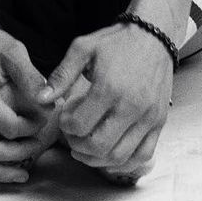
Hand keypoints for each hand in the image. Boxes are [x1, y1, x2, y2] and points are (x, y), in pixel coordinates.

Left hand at [48, 22, 174, 180]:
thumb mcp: (83, 48)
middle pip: (99, 146)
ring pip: (120, 157)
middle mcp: (132, 106)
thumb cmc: (115, 42)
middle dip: (79, 147)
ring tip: (87, 147)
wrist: (153, 37)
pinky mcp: (160, 122)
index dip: (66, 127)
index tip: (65, 118)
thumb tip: (41, 99)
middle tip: (73, 136)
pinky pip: (144, 155)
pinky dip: (125, 163)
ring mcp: (149, 117)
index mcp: (109, 88)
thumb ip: (61, 75)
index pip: (80, 125)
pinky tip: (109, 155)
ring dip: (98, 159)